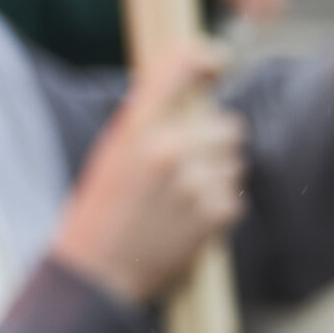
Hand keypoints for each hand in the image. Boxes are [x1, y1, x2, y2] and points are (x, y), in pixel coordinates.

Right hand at [51, 43, 246, 304]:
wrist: (98, 274)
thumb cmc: (98, 212)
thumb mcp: (109, 155)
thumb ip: (147, 121)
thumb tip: (189, 90)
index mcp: (136, 130)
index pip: (180, 71)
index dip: (205, 58)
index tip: (215, 60)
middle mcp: (170, 149)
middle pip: (225, 122)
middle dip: (212, 138)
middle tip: (184, 162)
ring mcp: (198, 182)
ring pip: (234, 157)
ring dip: (216, 171)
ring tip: (180, 196)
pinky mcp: (217, 213)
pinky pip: (235, 192)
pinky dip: (218, 203)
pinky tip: (187, 218)